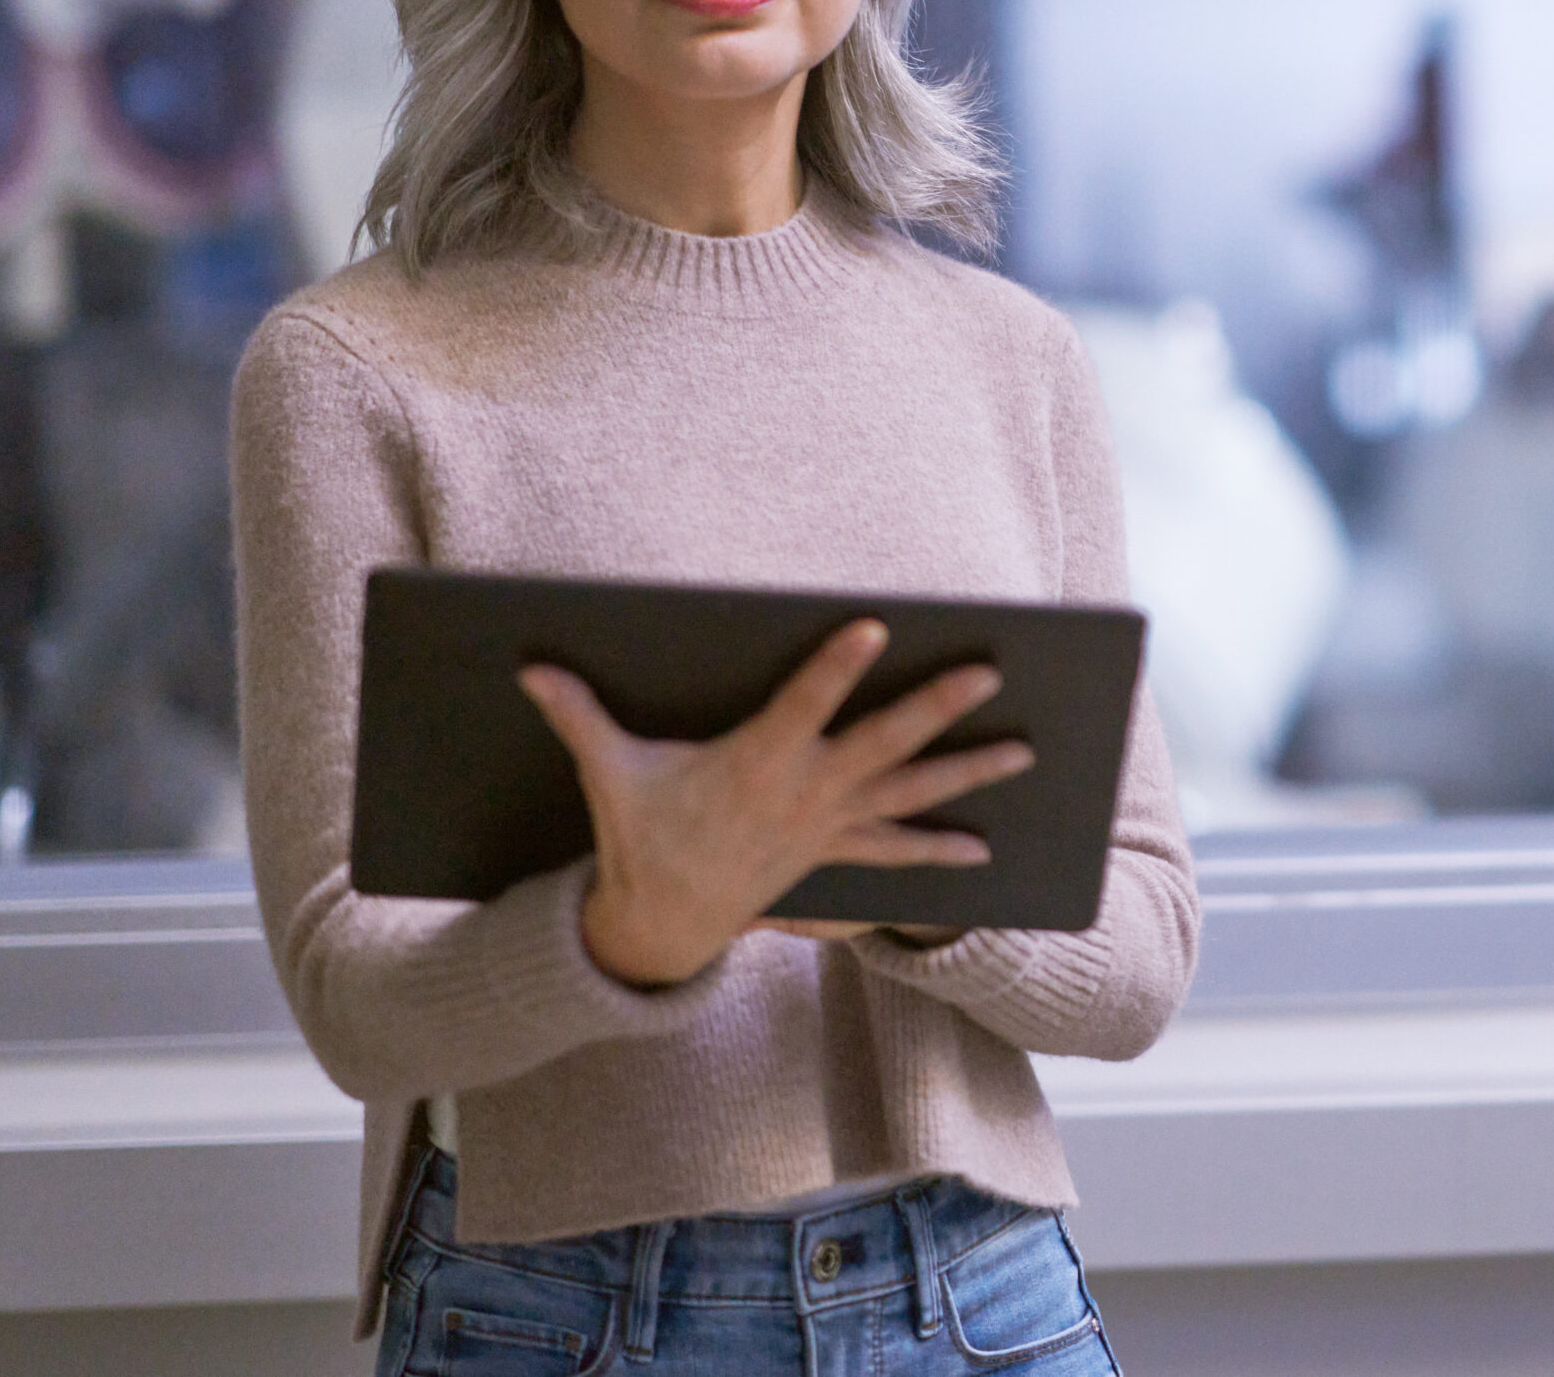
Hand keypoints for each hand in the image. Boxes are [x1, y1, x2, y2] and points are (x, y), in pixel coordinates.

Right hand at [517, 621, 1028, 988]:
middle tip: (988, 673)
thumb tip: (529, 665)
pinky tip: (984, 849)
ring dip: (968, 773)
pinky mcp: (832, 854)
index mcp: (753, 763)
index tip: (876, 627)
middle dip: (938, 708)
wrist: (657, 926)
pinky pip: (896, 854)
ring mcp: (825, 828)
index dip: (837, 666)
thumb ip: (578, 714)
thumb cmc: (639, 836)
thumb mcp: (608, 774)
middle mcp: (802, 795)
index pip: (804, 703)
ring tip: (1024, 750)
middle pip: (883, 746)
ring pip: (910, 796)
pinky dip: (940, 852)